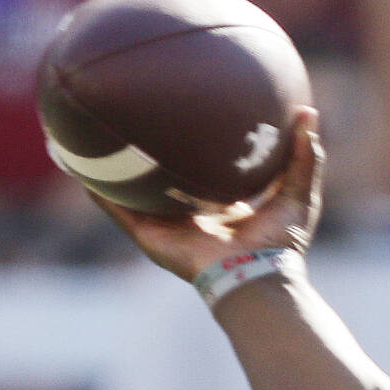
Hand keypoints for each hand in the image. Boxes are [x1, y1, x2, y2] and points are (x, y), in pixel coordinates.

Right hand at [89, 107, 321, 283]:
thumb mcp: (297, 192)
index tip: (180, 116)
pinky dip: (98, 191)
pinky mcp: (149, 237)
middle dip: (141, 153)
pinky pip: (118, 211)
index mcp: (219, 205)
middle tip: (128, 118)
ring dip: (107, 170)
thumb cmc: (282, 243)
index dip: (187, 147)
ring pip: (129, 194)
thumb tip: (309, 113)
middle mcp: (187, 214)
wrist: (258, 276)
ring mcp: (166, 226)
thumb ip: (305, 156)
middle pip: (158, 179)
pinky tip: (80, 169)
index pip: (198, 171)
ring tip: (85, 139)